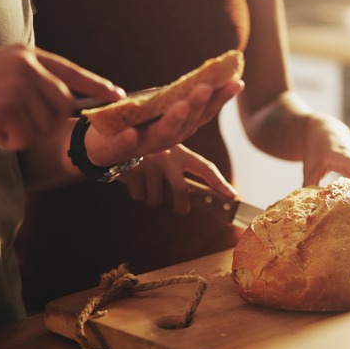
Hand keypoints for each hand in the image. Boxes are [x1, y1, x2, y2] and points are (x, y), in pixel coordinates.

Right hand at [0, 44, 123, 149]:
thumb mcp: (3, 69)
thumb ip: (33, 79)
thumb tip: (67, 101)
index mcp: (28, 55)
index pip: (71, 71)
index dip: (97, 85)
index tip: (118, 96)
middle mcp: (27, 66)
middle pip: (63, 105)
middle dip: (47, 123)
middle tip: (17, 123)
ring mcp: (18, 84)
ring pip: (46, 125)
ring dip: (26, 134)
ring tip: (0, 123)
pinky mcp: (7, 106)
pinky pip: (26, 137)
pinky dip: (11, 142)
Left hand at [84, 80, 243, 166]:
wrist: (99, 146)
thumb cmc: (134, 122)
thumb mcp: (158, 108)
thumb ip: (178, 97)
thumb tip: (207, 76)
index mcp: (179, 127)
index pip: (204, 112)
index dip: (220, 99)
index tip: (236, 82)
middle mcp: (167, 138)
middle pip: (187, 123)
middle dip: (197, 104)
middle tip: (206, 87)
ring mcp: (143, 145)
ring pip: (162, 134)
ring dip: (172, 119)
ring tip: (181, 104)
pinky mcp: (118, 149)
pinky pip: (124, 145)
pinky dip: (128, 140)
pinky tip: (130, 133)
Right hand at [117, 144, 237, 214]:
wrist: (117, 138)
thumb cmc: (150, 153)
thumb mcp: (169, 153)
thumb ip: (182, 170)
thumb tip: (193, 199)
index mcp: (181, 152)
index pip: (205, 168)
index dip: (220, 183)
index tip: (232, 197)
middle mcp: (168, 156)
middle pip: (182, 192)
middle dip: (182, 207)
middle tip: (181, 210)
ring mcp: (150, 163)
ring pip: (156, 198)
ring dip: (152, 199)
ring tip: (148, 184)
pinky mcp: (133, 170)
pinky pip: (139, 196)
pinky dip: (137, 194)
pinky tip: (135, 180)